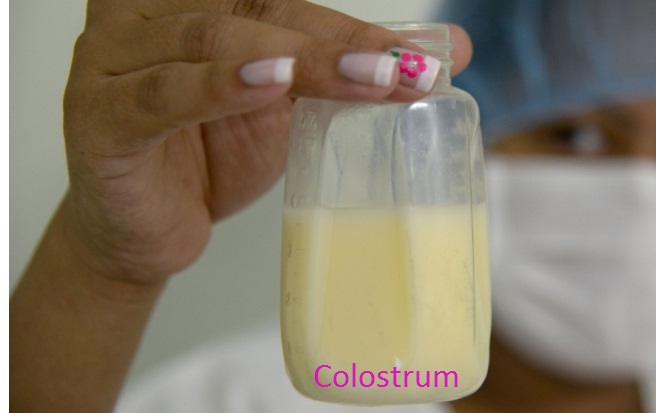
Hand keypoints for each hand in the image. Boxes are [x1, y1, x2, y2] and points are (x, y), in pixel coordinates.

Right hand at [61, 0, 472, 283]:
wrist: (151, 228)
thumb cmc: (211, 153)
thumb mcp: (290, 105)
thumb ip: (350, 68)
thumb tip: (447, 51)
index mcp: (190, 1)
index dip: (348, 25)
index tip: (417, 57)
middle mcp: (142, 15)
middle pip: (249, 9)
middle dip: (333, 42)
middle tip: (397, 71)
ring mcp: (110, 61)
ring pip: (209, 41)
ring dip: (293, 59)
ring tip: (360, 78)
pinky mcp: (97, 117)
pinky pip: (159, 94)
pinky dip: (217, 87)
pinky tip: (270, 85)